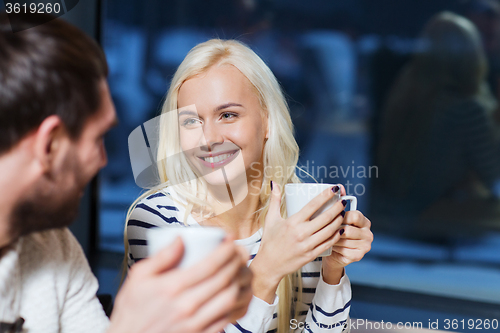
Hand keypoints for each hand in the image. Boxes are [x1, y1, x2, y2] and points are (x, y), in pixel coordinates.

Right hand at [108, 237, 252, 332]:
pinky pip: (226, 318)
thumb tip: (180, 238)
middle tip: (241, 251)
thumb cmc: (133, 310)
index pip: (209, 265)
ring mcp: (195, 324)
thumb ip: (160, 257)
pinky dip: (236, 303)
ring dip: (240, 281)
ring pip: (229, 298)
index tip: (231, 240)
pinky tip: (236, 292)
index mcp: (171, 287)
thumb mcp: (138, 278)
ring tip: (241, 269)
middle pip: (223, 279)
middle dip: (237, 261)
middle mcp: (186, 305)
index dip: (226, 249)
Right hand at [250, 182, 344, 302]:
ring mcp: (307, 245)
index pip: (312, 205)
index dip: (325, 196)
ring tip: (343, 214)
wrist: (269, 265)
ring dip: (339, 221)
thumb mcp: (270, 219)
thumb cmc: (269, 241)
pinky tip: (340, 230)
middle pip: (325, 218)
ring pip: (329, 231)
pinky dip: (336, 236)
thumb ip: (275, 200)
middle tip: (343, 202)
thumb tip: (274, 183)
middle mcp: (301, 233)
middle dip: (337, 208)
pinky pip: (328, 243)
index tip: (333, 189)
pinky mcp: (311, 255)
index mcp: (292, 222)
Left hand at [322, 188, 372, 280]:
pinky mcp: (359, 256)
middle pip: (349, 229)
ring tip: (325, 238)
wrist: (332, 253)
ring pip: (344, 240)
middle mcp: (368, 233)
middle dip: (335, 229)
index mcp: (364, 221)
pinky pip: (343, 250)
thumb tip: (339, 187)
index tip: (332, 218)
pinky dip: (334, 247)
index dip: (341, 217)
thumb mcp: (337, 217)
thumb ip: (339, 203)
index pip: (354, 216)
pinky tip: (330, 246)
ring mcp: (365, 245)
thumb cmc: (333, 232)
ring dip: (332, 239)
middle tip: (325, 229)